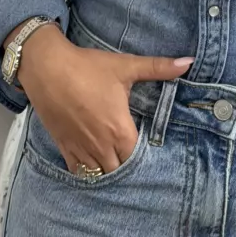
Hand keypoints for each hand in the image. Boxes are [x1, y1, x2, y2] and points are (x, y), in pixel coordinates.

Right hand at [16, 25, 193, 173]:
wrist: (47, 68)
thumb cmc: (88, 67)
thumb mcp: (126, 66)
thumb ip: (158, 68)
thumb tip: (188, 62)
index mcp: (120, 130)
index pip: (137, 159)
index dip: (145, 159)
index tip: (150, 155)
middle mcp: (101, 145)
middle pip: (119, 171)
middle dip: (127, 168)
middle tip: (134, 160)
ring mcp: (81, 148)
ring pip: (99, 174)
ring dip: (108, 172)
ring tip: (117, 165)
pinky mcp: (63, 146)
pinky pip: (78, 171)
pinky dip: (87, 172)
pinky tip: (94, 165)